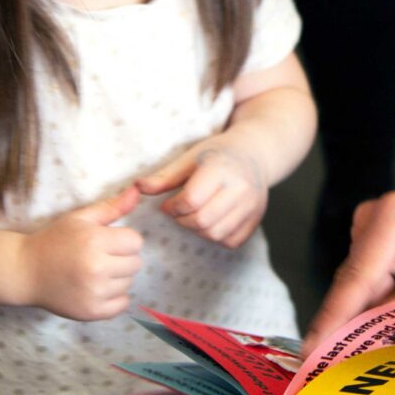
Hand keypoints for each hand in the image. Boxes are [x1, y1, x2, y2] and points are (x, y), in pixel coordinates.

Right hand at [17, 186, 144, 320]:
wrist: (24, 271)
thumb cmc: (54, 241)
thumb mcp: (80, 219)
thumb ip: (112, 207)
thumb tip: (138, 190)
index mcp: (95, 241)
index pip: (136, 242)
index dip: (123, 240)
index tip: (106, 242)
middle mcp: (97, 268)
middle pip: (135, 263)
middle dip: (121, 258)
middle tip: (99, 258)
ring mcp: (94, 293)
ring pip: (129, 283)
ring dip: (117, 278)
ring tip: (94, 273)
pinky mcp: (91, 312)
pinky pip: (123, 304)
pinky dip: (114, 298)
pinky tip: (96, 289)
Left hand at [136, 142, 266, 247]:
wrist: (254, 154)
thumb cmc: (217, 154)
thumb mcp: (190, 158)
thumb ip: (165, 176)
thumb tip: (137, 188)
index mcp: (221, 169)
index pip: (192, 200)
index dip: (173, 207)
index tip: (169, 204)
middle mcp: (241, 188)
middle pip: (203, 220)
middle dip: (183, 221)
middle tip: (179, 213)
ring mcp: (252, 205)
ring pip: (216, 234)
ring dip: (198, 230)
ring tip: (193, 217)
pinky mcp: (257, 218)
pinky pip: (231, 241)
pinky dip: (216, 236)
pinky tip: (211, 221)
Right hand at [303, 158, 394, 352]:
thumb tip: (381, 332)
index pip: (357, 281)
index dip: (332, 322)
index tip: (312, 356)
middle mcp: (373, 218)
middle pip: (355, 286)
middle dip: (353, 327)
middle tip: (353, 371)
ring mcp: (371, 225)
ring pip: (362, 286)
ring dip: (374, 314)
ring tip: (390, 343)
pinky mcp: (376, 235)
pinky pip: (371, 279)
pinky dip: (383, 300)